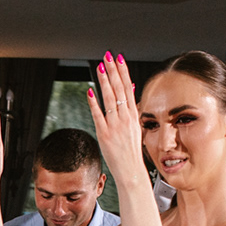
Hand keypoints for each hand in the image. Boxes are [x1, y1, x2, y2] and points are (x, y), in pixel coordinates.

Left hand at [88, 55, 152, 196]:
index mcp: (133, 114)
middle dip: (113, 71)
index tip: (118, 58)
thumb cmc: (131, 149)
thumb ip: (132, 107)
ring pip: (109, 98)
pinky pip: (98, 115)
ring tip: (100, 67)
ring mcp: (115, 125)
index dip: (122, 71)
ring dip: (104, 81)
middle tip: (108, 56)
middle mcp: (125, 117)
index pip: (128, 87)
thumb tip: (132, 90)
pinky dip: (94, 103)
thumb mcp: (136, 125)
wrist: (131, 169)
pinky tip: (90, 92)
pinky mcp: (104, 134)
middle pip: (119, 89)